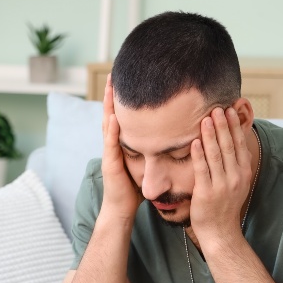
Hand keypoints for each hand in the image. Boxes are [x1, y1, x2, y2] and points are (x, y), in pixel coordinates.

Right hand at [100, 75, 142, 218]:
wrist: (122, 208)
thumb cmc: (135, 188)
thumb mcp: (147, 163)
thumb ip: (155, 149)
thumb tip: (175, 137)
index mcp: (121, 143)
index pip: (122, 115)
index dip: (123, 98)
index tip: (129, 78)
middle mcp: (113, 145)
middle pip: (111, 113)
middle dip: (112, 94)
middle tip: (114, 73)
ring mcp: (110, 153)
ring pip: (108, 124)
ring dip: (108, 106)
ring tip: (110, 87)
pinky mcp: (110, 164)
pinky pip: (111, 144)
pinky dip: (113, 130)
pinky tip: (116, 117)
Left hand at [189, 106, 253, 245]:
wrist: (220, 232)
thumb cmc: (224, 205)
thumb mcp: (237, 183)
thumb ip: (237, 165)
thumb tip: (239, 145)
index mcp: (243, 173)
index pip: (239, 144)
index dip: (234, 126)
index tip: (230, 110)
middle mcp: (235, 177)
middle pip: (228, 146)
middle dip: (223, 125)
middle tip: (217, 108)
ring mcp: (221, 185)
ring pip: (216, 155)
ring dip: (211, 135)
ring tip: (206, 118)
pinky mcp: (206, 192)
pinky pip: (202, 169)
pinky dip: (199, 154)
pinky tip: (195, 141)